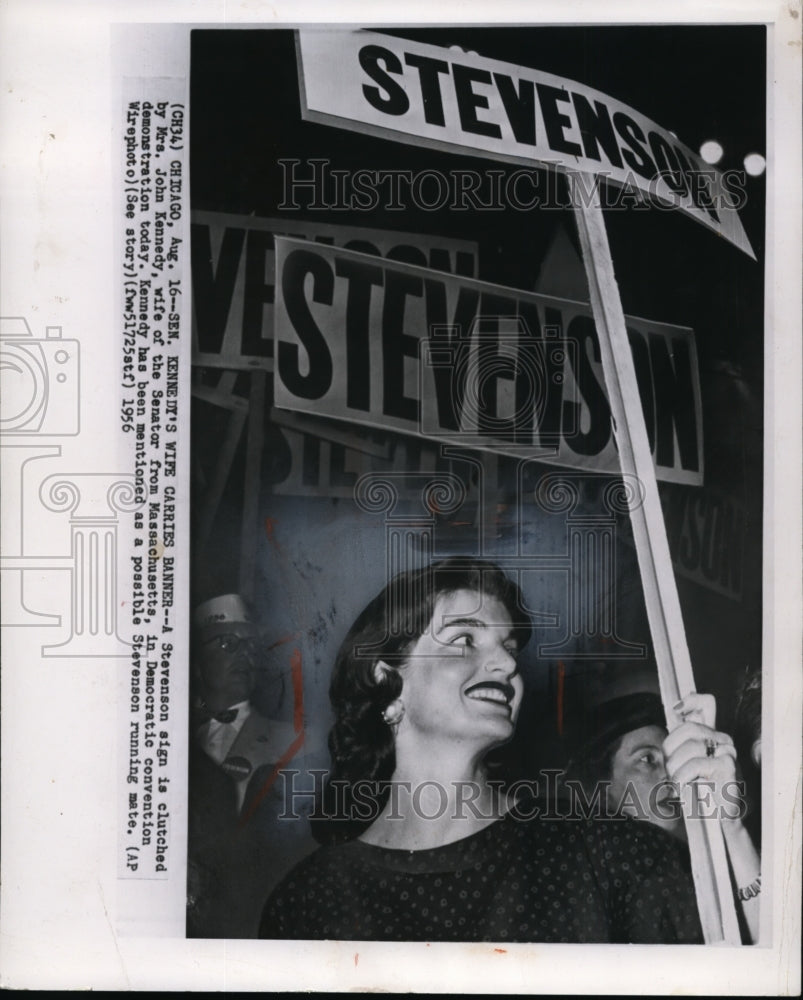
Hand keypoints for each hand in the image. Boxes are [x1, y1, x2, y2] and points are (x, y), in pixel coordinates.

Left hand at [663, 693, 742, 823]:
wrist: (717, 820)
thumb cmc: (698, 791)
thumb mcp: (684, 763)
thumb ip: (680, 742)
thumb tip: (673, 717)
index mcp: (710, 735)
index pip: (707, 703)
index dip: (691, 701)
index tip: (676, 709)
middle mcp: (721, 740)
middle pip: (689, 727)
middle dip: (672, 749)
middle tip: (671, 769)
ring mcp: (727, 752)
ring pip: (691, 746)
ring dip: (676, 768)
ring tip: (678, 782)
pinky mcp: (728, 766)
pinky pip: (696, 763)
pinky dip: (683, 776)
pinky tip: (683, 786)